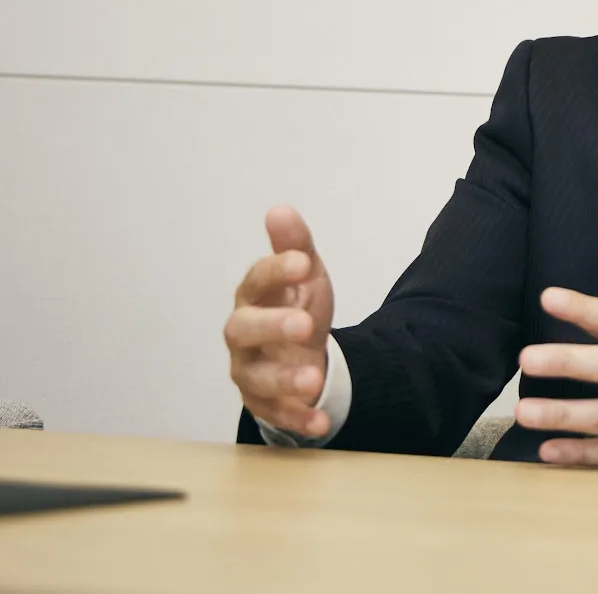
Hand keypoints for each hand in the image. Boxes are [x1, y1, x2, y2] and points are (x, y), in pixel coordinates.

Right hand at [223, 205, 335, 437]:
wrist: (298, 353)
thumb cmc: (295, 306)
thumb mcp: (304, 276)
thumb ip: (295, 245)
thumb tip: (280, 209)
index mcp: (253, 297)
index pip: (256, 280)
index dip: (276, 271)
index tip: (303, 262)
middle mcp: (243, 335)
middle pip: (243, 330)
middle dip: (272, 327)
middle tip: (306, 325)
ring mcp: (249, 371)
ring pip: (255, 378)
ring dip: (284, 380)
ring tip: (313, 379)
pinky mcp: (263, 404)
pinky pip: (276, 415)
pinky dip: (298, 418)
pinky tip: (322, 420)